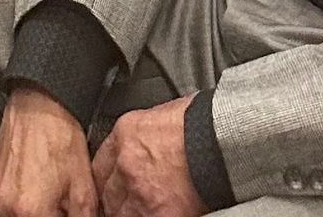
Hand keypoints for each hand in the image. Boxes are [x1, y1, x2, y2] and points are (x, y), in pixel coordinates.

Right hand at [0, 86, 97, 216]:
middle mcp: (7, 207)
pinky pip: (9, 209)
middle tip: (63, 206)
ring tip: (52, 197)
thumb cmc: (59, 136)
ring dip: (38, 215)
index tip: (69, 214)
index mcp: (31, 211)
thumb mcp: (84, 187)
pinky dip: (26, 207)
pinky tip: (39, 190)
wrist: (39, 104)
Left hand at [92, 99, 201, 216]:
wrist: (223, 139)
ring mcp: (140, 191)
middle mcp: (126, 163)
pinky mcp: (160, 213)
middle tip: (127, 202)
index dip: (107, 179)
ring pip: (119, 212)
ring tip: (142, 210)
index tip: (112, 186)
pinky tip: (158, 213)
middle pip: (107, 192)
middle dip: (116, 199)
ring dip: (128, 212)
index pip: (99, 166)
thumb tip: (142, 145)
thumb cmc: (202, 123)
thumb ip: (142, 135)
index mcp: (125, 135)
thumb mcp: (161, 115)